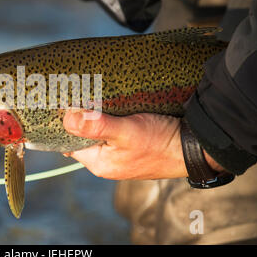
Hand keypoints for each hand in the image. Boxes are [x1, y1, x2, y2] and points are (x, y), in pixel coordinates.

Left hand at [63, 110, 223, 179]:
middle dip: (80, 117)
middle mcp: (107, 161)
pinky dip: (111, 118)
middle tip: (76, 93)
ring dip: (96, 116)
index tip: (60, 102)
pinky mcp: (133, 146)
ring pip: (99, 132)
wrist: (196, 148)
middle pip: (84, 136)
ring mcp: (120, 154)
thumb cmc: (161, 142)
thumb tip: (67, 118)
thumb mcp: (126, 132)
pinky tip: (112, 104)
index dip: (63, 123)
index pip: (69, 142)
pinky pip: (114, 131)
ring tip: (91, 94)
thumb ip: (96, 126)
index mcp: (99, 162)